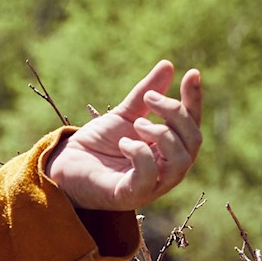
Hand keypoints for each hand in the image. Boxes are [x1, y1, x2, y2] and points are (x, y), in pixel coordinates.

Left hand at [47, 61, 203, 212]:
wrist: (66, 163)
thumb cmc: (99, 144)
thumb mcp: (125, 114)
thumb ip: (147, 94)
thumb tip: (168, 65)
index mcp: (169, 150)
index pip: (192, 125)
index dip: (195, 100)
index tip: (191, 73)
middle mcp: (167, 170)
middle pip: (193, 142)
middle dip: (176, 114)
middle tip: (149, 99)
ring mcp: (152, 186)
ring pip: (180, 161)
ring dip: (162, 134)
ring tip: (137, 123)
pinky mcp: (131, 195)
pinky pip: (148, 175)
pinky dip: (140, 153)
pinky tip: (124, 143)